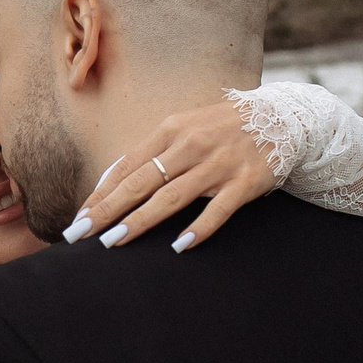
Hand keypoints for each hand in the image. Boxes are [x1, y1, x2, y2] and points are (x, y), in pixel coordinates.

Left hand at [61, 94, 277, 253]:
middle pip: (140, 183)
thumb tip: (112, 180)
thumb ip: (152, 152)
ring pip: (171, 197)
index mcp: (171, 130)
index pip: (127, 166)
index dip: (101, 193)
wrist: (282, 117)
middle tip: (79, 234)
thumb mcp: (184, 128)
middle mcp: (191, 145)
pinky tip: (179, 245)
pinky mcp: (244, 182)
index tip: (79, 217)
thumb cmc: (223, 128)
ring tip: (113, 241)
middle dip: (107, 210)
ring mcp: (218, 164)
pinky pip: (218, 210)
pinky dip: (198, 228)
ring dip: (140, 221)